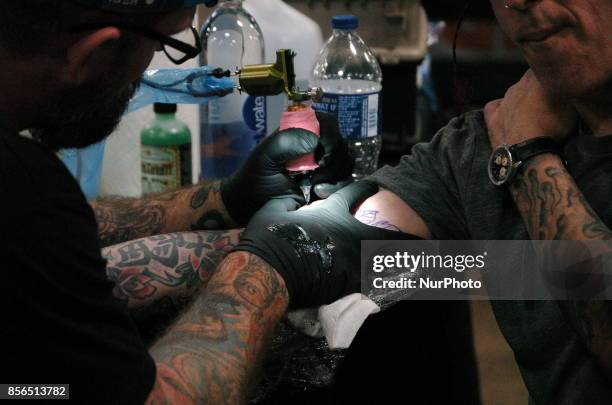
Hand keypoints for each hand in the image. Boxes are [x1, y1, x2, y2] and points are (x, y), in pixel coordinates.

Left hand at [221, 112, 353, 224]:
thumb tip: (315, 141)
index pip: (328, 123)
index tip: (320, 153)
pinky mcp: (330, 183)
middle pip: (341, 144)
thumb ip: (286, 142)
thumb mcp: (265, 156)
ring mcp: (326, 165)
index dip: (330, 137)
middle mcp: (318, 145)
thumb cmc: (257, 177)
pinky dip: (335, 188)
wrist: (256, 206)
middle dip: (331, 160)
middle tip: (314, 173)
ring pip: (346, 163)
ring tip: (313, 185)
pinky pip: (345, 181)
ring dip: (333, 175)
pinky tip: (317, 193)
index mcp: (303, 130)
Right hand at [233, 181, 420, 307]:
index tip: (374, 187)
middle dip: (407, 236)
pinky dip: (393, 284)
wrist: (272, 269)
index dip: (366, 189)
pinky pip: (379, 282)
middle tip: (426, 240)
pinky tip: (408, 287)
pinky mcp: (351, 281)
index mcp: (332, 212)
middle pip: (387, 233)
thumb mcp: (273, 209)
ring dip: (408, 261)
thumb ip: (287, 203)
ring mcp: (355, 258)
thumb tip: (291, 200)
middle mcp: (351, 232)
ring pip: (390, 259)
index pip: (354, 194)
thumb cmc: (270, 237)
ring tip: (426, 264)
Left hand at [485, 70, 577, 147]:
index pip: (546, 68)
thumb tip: (568, 87)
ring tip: (533, 118)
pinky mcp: (493, 117)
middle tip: (548, 106)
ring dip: (521, 102)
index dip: (553, 78)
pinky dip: (500, 109)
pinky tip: (507, 116)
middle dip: (537, 91)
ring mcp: (504, 101)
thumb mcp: (571, 105)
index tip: (560, 87)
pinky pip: (494, 107)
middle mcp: (518, 85)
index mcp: (536, 77)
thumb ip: (567, 90)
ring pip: (513, 95)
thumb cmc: (554, 126)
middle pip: (529, 82)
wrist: (528, 150)